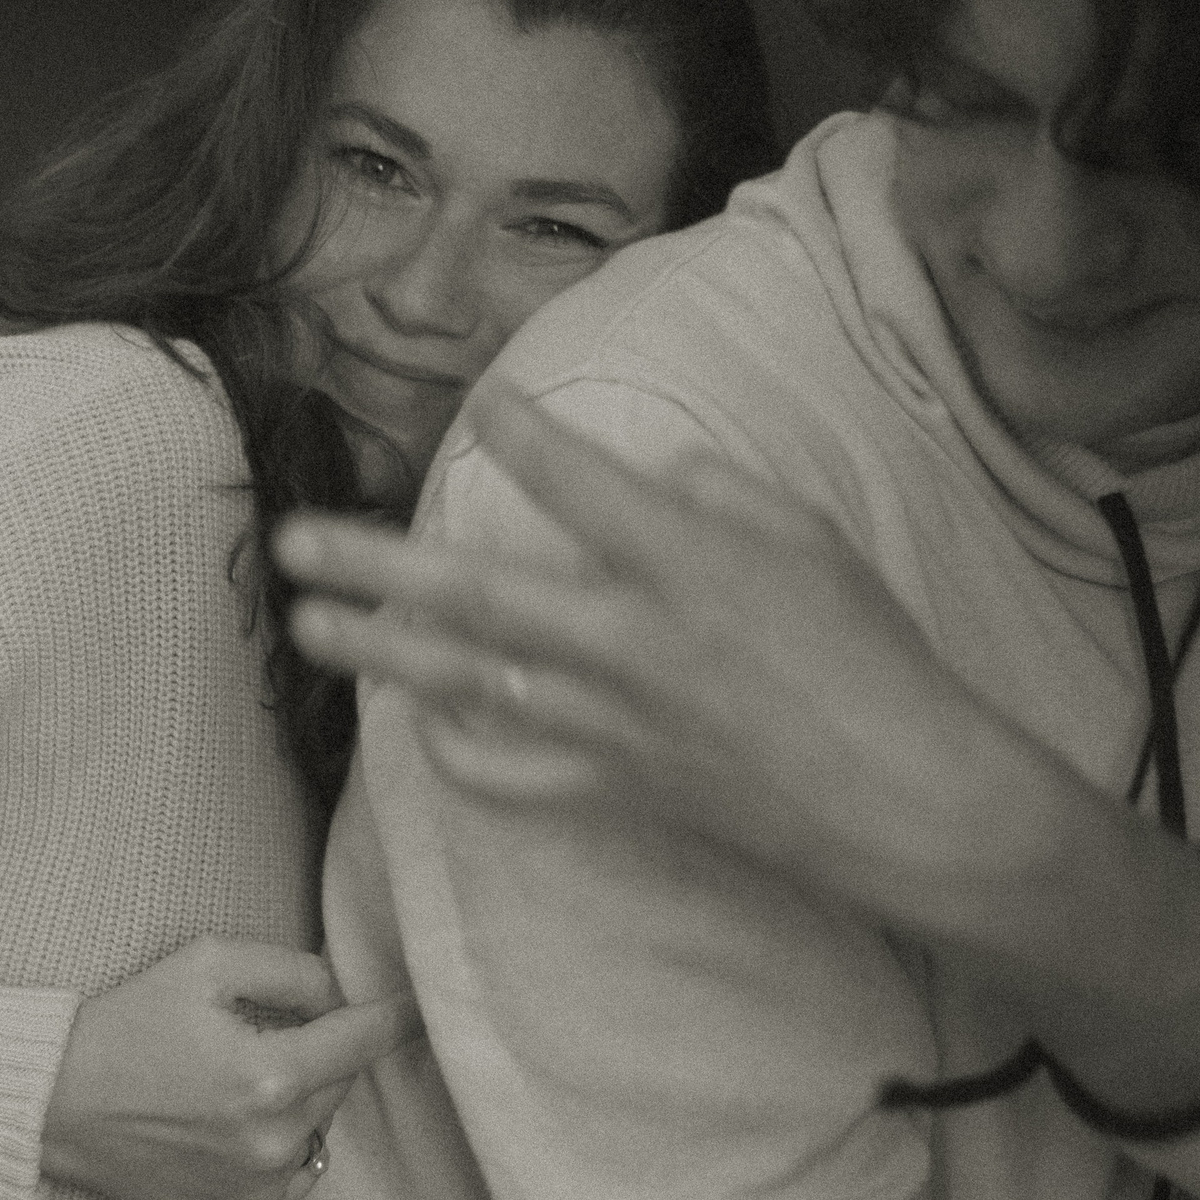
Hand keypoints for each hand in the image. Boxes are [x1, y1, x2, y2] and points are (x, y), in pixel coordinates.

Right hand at [43, 935, 420, 1199]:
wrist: (52, 1105)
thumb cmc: (125, 1023)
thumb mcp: (205, 963)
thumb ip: (291, 970)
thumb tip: (342, 993)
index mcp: (270, 1076)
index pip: (365, 1038)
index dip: (398, 1015)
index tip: (424, 1003)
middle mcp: (274, 1141)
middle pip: (341, 1080)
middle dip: (319, 1050)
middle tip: (258, 1031)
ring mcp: (260, 1187)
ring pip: (320, 1125)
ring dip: (300, 1098)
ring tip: (235, 1078)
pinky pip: (296, 1172)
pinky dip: (280, 1144)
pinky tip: (229, 1123)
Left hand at [277, 381, 1031, 928]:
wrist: (907, 798)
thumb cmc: (873, 657)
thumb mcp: (809, 540)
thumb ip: (713, 494)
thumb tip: (645, 481)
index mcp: (684, 563)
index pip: (575, 481)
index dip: (518, 434)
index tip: (478, 401)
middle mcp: (628, 641)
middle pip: (474, 595)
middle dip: (373, 566)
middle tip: (292, 545)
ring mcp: (612, 725)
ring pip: (467, 684)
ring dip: (380, 654)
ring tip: (308, 628)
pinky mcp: (617, 791)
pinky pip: (511, 776)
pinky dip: (455, 752)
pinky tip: (418, 725)